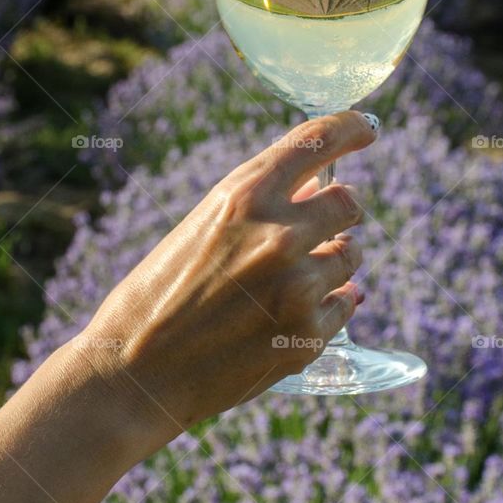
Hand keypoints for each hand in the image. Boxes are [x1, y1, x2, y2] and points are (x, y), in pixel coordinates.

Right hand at [70, 110, 378, 451]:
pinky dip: (325, 307)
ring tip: (285, 284)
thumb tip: (319, 191)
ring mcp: (298, 288)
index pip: (317, 141)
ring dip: (331, 262)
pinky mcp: (308, 336)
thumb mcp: (200, 230)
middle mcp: (278, 235)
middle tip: (321, 228)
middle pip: (349, 202)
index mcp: (243, 196)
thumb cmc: (158, 297)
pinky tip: (286, 317)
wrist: (136, 375)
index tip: (366, 128)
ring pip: (351, 256)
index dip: (351, 128)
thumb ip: (258, 207)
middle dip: (339, 212)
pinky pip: (344, 305)